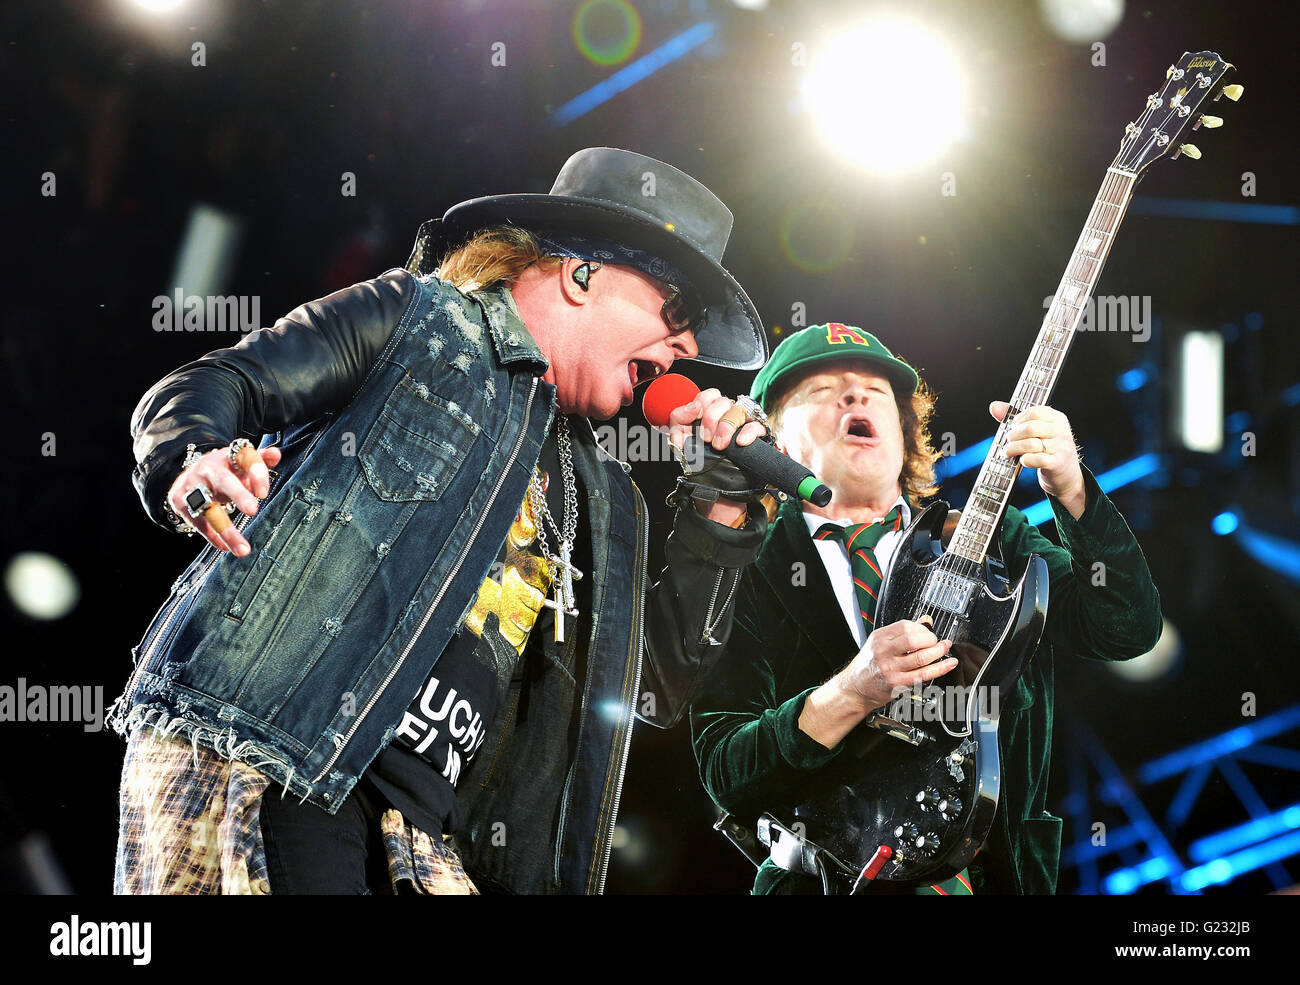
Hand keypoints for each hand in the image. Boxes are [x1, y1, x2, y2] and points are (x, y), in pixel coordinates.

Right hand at [167, 444, 281, 556]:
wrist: (189, 474)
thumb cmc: (225, 470)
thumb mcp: (240, 462)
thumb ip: (259, 460)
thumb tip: (276, 454)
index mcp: (227, 456)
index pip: (244, 460)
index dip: (256, 474)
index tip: (264, 493)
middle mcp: (209, 469)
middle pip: (225, 482)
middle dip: (238, 495)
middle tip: (253, 510)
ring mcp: (192, 485)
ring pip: (211, 509)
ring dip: (227, 530)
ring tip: (243, 550)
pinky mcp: (180, 501)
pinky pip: (199, 523)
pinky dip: (213, 537)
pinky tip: (227, 548)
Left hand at [654, 388, 766, 526]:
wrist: (713, 489)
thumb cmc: (699, 462)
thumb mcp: (680, 441)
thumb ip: (678, 420)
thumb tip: (692, 408)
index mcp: (711, 413)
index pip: (710, 395)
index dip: (702, 402)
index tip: (694, 417)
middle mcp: (728, 416)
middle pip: (724, 401)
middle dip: (711, 418)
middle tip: (705, 438)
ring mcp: (743, 426)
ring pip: (739, 410)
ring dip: (726, 426)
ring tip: (719, 446)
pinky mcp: (756, 439)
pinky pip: (757, 427)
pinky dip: (748, 432)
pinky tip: (739, 442)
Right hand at [800, 619, 955, 747]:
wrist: (855, 689)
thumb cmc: (868, 666)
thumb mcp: (879, 643)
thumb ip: (902, 632)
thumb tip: (925, 621)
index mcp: (879, 638)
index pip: (905, 626)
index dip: (921, 628)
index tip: (927, 632)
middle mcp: (883, 652)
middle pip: (913, 640)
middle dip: (931, 639)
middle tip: (937, 641)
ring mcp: (890, 669)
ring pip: (921, 658)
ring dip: (938, 652)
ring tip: (945, 648)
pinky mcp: (897, 684)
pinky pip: (923, 675)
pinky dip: (939, 669)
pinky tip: (948, 664)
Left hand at [991, 401, 1086, 518]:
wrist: (1065, 475)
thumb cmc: (1047, 450)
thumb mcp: (1037, 432)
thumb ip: (1016, 419)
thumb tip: (994, 406)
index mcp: (1057, 418)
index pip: (1034, 412)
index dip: (1018, 420)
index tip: (1012, 428)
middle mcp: (1062, 431)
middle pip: (1030, 427)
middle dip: (1013, 435)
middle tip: (1008, 442)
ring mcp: (1062, 447)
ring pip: (1031, 444)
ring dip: (1013, 449)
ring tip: (1008, 452)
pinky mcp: (1058, 463)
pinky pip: (1036, 459)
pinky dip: (1025, 460)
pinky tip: (1022, 461)